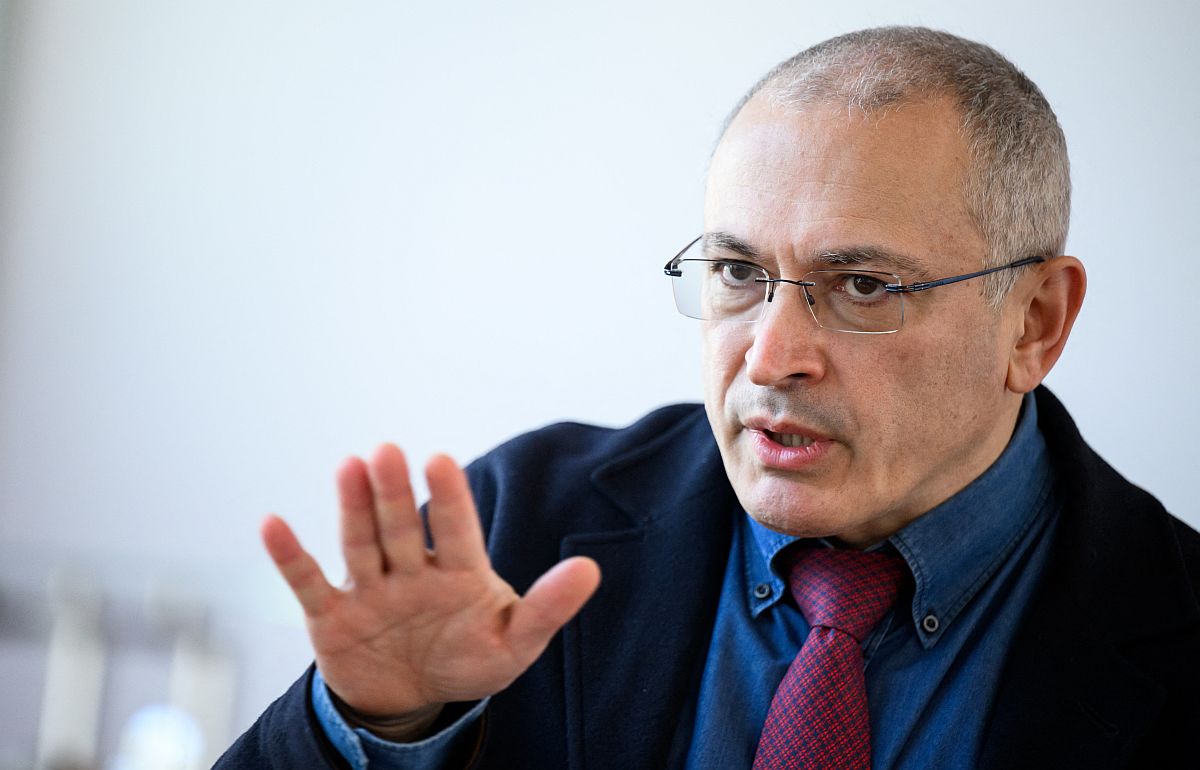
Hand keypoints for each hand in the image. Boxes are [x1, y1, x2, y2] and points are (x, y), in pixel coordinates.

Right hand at [261, 444, 600, 738]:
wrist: (413, 698)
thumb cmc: (468, 658)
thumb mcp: (514, 642)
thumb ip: (547, 607)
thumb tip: (590, 570)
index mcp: (460, 571)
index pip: (456, 528)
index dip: (448, 497)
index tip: (440, 461)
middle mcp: (412, 570)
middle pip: (401, 527)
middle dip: (393, 493)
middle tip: (386, 452)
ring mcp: (370, 589)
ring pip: (360, 543)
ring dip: (352, 508)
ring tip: (348, 467)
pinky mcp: (332, 616)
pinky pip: (308, 583)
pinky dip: (289, 556)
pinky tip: (272, 524)